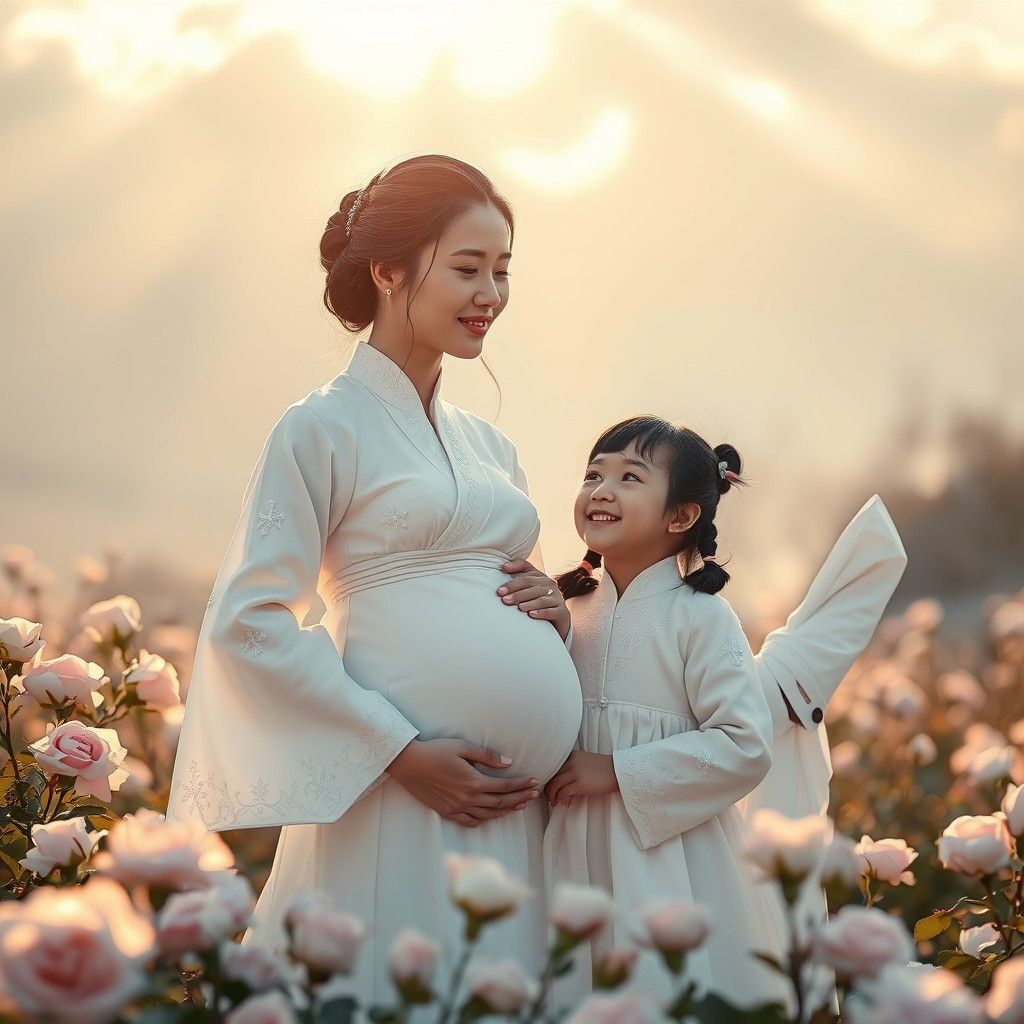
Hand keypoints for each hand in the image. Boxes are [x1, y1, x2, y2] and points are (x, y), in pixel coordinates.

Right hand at [387, 738, 539, 827]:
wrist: (409, 764)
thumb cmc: (435, 751)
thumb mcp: (462, 747)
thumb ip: (487, 756)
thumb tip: (508, 762)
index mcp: (473, 781)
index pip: (505, 786)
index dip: (521, 785)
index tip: (534, 782)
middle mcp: (467, 798)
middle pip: (500, 803)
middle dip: (520, 798)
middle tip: (534, 795)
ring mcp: (457, 808)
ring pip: (488, 815)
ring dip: (506, 811)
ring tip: (519, 806)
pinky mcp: (447, 812)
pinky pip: (470, 822)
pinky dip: (484, 820)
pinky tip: (491, 816)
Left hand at [498, 559, 570, 640]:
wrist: (558, 619)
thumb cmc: (537, 600)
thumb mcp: (529, 586)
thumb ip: (517, 572)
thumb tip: (503, 566)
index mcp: (540, 577)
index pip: (526, 575)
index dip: (513, 582)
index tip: (500, 590)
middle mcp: (550, 585)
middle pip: (532, 586)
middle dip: (517, 593)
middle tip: (504, 600)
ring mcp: (557, 598)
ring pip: (542, 599)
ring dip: (529, 603)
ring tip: (518, 608)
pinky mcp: (562, 612)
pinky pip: (552, 611)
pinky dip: (541, 613)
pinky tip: (531, 615)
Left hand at [545, 750, 618, 807]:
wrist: (619, 771)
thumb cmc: (605, 769)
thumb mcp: (586, 762)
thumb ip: (574, 767)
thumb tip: (564, 783)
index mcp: (572, 755)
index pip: (554, 767)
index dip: (550, 779)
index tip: (550, 788)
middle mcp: (571, 762)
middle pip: (552, 776)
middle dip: (549, 789)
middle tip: (550, 798)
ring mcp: (575, 772)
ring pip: (555, 785)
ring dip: (553, 796)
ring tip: (555, 803)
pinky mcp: (580, 783)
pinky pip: (563, 793)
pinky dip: (562, 799)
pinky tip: (566, 804)